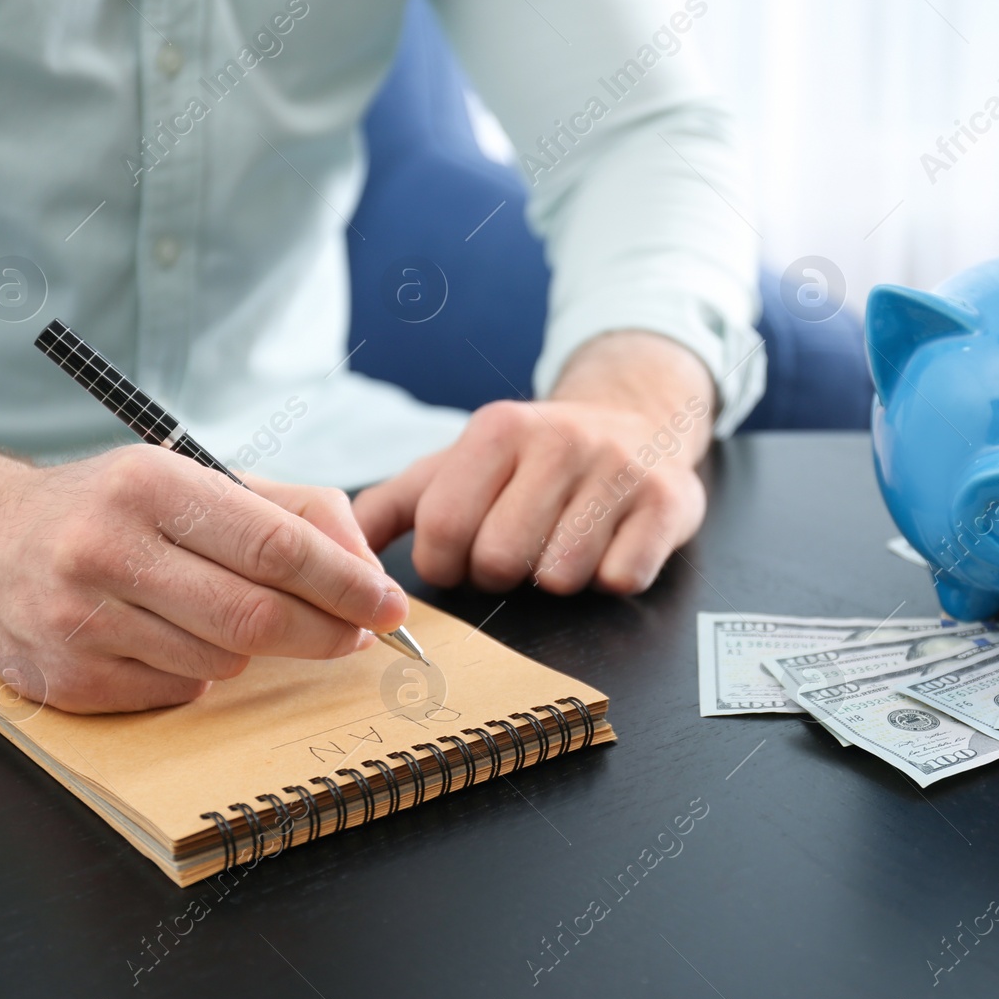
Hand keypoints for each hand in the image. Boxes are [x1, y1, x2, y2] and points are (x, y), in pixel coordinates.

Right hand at [0, 432, 408, 712]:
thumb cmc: (116, 509)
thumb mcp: (199, 481)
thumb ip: (295, 512)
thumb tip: (365, 568)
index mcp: (147, 484)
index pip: (274, 545)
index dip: (344, 582)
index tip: (387, 604)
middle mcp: (103, 549)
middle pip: (254, 615)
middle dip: (325, 632)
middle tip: (358, 635)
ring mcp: (77, 620)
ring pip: (221, 661)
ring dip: (253, 650)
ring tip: (234, 617)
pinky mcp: (65, 678)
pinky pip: (178, 691)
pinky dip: (200, 673)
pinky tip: (174, 639)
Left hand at [354, 331, 715, 594]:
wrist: (635, 419)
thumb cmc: (532, 460)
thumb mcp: (460, 464)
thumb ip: (394, 506)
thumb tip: (331, 548)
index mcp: (497, 429)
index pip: (443, 528)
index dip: (446, 563)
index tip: (462, 554)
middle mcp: (560, 439)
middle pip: (499, 558)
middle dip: (499, 574)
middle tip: (516, 553)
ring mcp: (618, 469)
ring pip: (561, 575)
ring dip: (555, 579)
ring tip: (562, 545)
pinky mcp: (668, 500)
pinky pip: (622, 577)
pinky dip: (610, 578)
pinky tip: (607, 547)